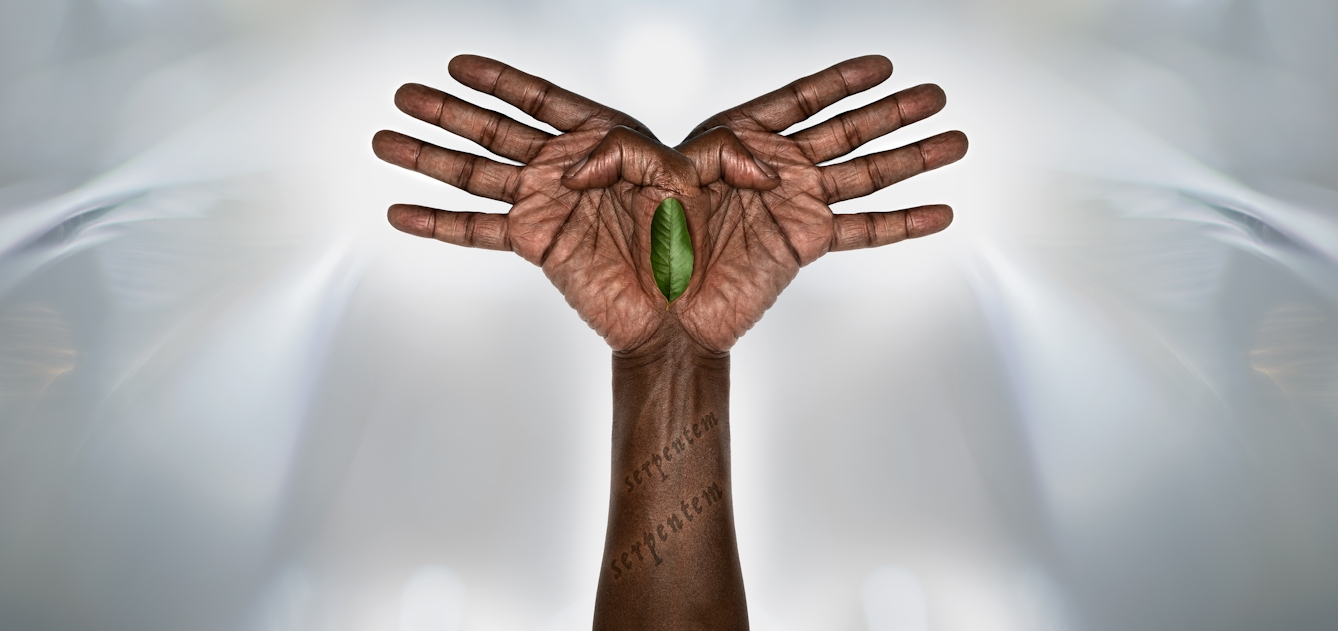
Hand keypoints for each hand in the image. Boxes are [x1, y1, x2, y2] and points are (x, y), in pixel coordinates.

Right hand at [372, 56, 777, 352]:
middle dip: (448, 111)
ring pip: (475, 172)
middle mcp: (568, 168)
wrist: (682, 310)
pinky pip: (479, 228)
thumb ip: (636, 154)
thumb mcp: (686, 177)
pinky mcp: (536, 244)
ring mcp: (547, 205)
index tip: (457, 64)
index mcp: (606, 140)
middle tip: (404, 94)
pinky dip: (439, 222)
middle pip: (495, 130)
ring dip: (429, 157)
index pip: (542, 99)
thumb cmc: (694, 242)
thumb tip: (576, 167)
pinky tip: (403, 212)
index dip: (499, 80)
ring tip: (386, 140)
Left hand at [676, 56, 967, 337]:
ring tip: (955, 140)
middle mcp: (773, 168)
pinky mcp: (805, 243)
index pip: (800, 101)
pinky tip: (937, 212)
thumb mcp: (655, 174)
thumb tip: (767, 169)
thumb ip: (712, 153)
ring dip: (912, 157)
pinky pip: (862, 230)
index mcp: (736, 140)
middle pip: (846, 130)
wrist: (657, 308)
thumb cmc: (646, 240)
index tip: (882, 66)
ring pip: (865, 174)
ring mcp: (794, 206)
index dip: (842, 81)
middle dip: (893, 113)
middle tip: (935, 95)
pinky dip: (902, 223)